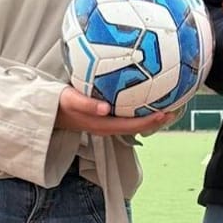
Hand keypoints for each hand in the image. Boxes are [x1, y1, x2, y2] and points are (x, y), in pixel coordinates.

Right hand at [55, 86, 173, 135]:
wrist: (48, 111)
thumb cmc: (59, 103)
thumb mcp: (71, 100)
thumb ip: (87, 104)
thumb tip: (106, 108)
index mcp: (103, 125)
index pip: (132, 126)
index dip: (150, 121)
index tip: (165, 113)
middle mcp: (107, 126)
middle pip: (137, 126)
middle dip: (155, 119)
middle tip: (174, 107)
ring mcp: (106, 123)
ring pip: (132, 122)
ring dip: (148, 115)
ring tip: (165, 103)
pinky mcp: (103, 117)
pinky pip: (125, 115)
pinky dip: (137, 108)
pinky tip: (143, 96)